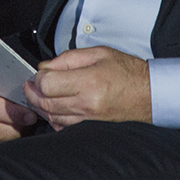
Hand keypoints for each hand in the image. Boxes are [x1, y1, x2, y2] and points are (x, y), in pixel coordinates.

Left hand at [23, 46, 151, 130]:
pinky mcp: (90, 126)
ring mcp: (88, 118)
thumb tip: (46, 67)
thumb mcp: (98, 53)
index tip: (39, 73)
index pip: (48, 84)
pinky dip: (52, 118)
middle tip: (29, 85)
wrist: (149, 94)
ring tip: (38, 95)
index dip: (38, 78)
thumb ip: (68, 58)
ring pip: (52, 117)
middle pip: (46, 103)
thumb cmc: (128, 72)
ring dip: (40, 106)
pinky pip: (63, 126)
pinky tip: (52, 109)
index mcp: (89, 81)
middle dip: (32, 93)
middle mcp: (87, 103)